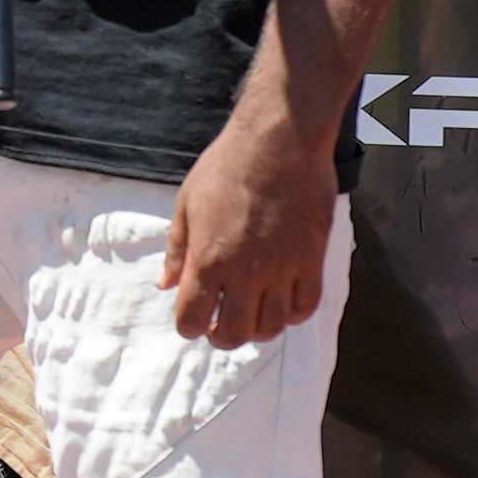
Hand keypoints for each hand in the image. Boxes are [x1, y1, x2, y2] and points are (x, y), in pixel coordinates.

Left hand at [161, 106, 347, 347]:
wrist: (281, 140)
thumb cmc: (228, 165)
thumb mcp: (187, 203)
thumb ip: (176, 250)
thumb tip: (164, 284)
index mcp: (208, 260)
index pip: (193, 320)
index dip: (188, 327)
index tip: (192, 319)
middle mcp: (246, 272)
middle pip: (234, 334)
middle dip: (221, 336)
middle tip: (221, 324)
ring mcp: (283, 268)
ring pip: (272, 327)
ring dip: (257, 329)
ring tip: (251, 314)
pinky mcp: (312, 259)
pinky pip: (305, 307)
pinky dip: (292, 314)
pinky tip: (282, 301)